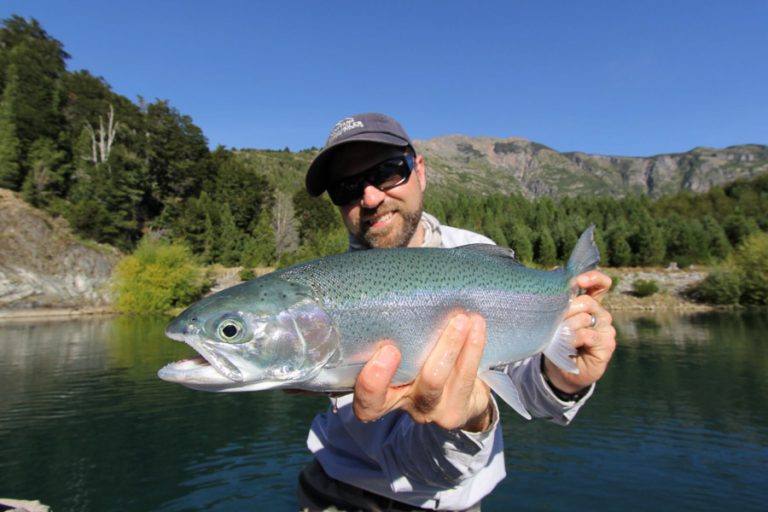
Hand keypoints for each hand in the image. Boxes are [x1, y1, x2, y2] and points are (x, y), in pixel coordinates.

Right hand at [352, 313, 492, 432]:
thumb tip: (391, 280)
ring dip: (447, 348)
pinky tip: (476, 325)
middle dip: (387, 373)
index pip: (365, 399)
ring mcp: (429, 410)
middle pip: (388, 399)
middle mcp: (401, 404)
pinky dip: (472, 348)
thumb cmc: (424, 359)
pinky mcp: (456, 409)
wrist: (464, 395)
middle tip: (394, 347)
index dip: (370, 383)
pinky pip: (464, 378)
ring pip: (433, 383)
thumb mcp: (406, 348)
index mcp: (380, 393)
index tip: (385, 352)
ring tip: (460, 320)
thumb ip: (394, 328)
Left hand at [543, 270, 616, 393]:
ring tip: (558, 335)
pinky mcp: (607, 345)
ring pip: (586, 318)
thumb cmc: (557, 340)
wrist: (560, 371)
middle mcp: (601, 314)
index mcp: (591, 303)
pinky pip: (587, 335)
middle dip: (567, 308)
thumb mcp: (555, 317)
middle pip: (588, 301)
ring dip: (567, 326)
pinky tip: (567, 345)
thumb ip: (558, 296)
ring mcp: (606, 329)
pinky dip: (573, 338)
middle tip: (555, 319)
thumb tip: (556, 270)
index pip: (600, 284)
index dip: (593, 278)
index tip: (579, 280)